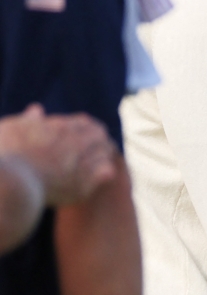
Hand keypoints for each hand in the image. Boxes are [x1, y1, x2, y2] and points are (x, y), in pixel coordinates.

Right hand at [0, 104, 117, 204]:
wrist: (8, 185)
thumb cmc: (4, 155)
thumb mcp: (12, 130)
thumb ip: (28, 121)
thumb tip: (36, 109)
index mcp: (60, 127)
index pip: (85, 123)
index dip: (84, 130)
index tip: (80, 137)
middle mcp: (76, 142)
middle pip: (99, 135)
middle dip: (97, 141)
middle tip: (93, 150)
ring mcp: (83, 163)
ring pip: (106, 152)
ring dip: (101, 156)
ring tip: (94, 165)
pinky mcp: (85, 185)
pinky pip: (107, 173)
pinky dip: (104, 173)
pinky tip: (95, 179)